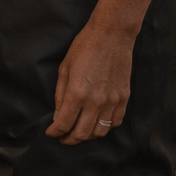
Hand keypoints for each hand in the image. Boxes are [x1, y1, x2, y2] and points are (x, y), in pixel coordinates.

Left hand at [45, 20, 133, 143]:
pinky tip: (96, 123)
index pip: (64, 124)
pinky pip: (115, 122)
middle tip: (63, 138)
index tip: (51, 133)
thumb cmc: (84, 48)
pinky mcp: (123, 99)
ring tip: (79, 132)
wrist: (111, 36)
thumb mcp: (64, 69)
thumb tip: (58, 115)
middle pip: (82, 134)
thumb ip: (60, 95)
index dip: (55, 132)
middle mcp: (95, 102)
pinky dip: (104, 128)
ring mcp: (112, 101)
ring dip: (87, 136)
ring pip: (100, 132)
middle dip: (69, 139)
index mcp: (77, 93)